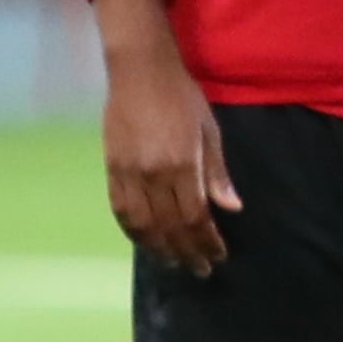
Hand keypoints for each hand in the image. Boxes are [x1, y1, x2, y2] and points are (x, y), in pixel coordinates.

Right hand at [95, 0, 237, 271]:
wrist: (139, 71)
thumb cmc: (182, 97)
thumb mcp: (210, 131)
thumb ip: (217, 173)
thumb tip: (231, 208)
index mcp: (181, 164)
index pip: (194, 216)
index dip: (206, 241)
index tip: (218, 256)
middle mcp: (152, 174)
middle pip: (168, 226)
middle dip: (186, 251)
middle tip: (200, 270)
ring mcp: (127, 172)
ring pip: (141, 224)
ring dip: (158, 248)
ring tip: (174, 262)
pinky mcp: (111, 168)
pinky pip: (119, 209)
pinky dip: (132, 230)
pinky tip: (144, 241)